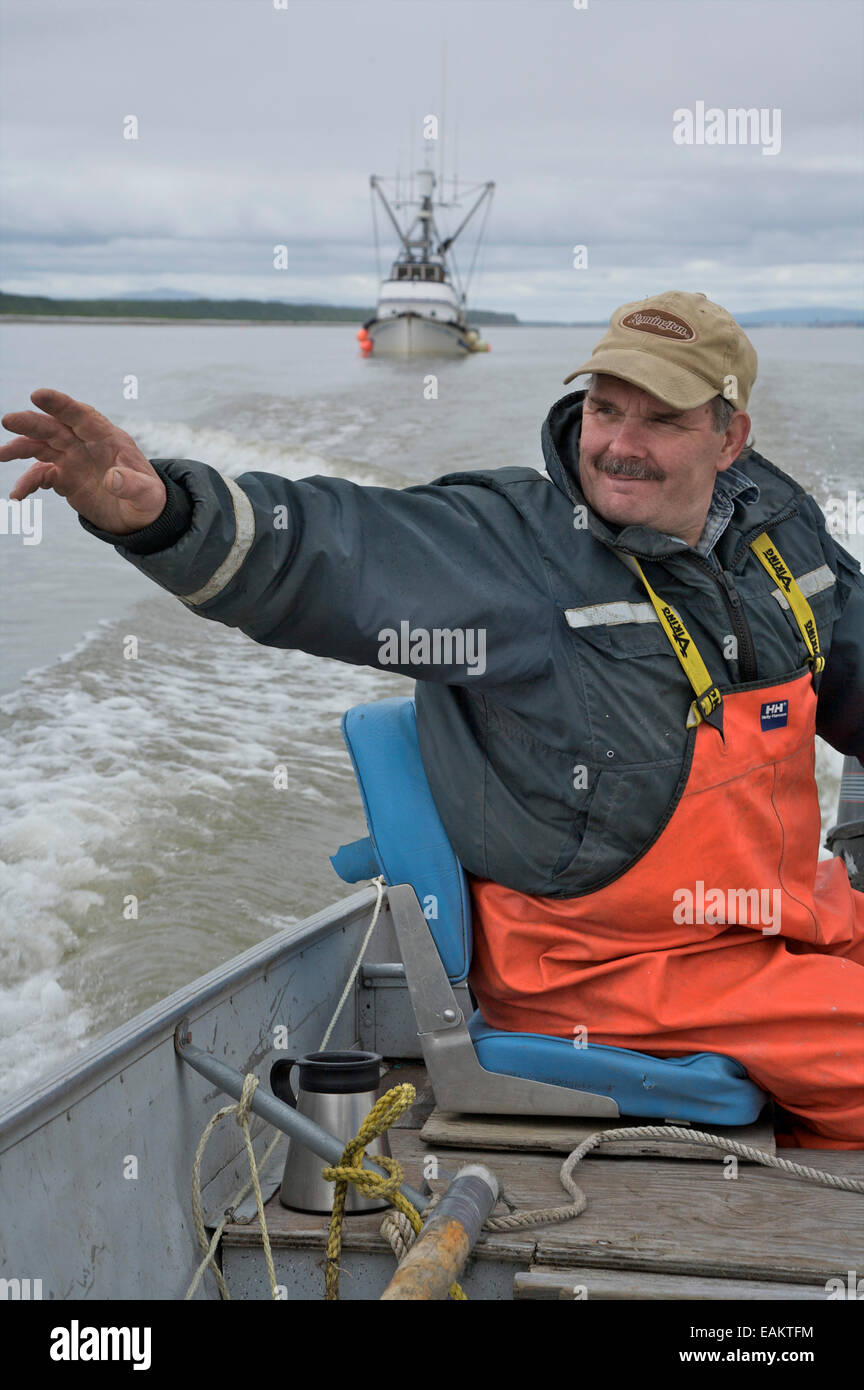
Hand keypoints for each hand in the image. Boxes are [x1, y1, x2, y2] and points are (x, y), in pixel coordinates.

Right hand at [0, 388, 166, 534]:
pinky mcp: (64, 478)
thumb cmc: (148, 500)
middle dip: (32, 423)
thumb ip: (133, 486)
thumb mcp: (147, 496)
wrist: (139, 517)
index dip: (61, 405)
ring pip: (42, 447)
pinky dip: (28, 483)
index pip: (82, 416)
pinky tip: (17, 495)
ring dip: (21, 448)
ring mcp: (73, 460)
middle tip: (8, 420)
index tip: (38, 395)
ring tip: (1, 455)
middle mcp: (86, 445)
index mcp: (108, 439)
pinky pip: (41, 476)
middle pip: (55, 428)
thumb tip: (113, 479)